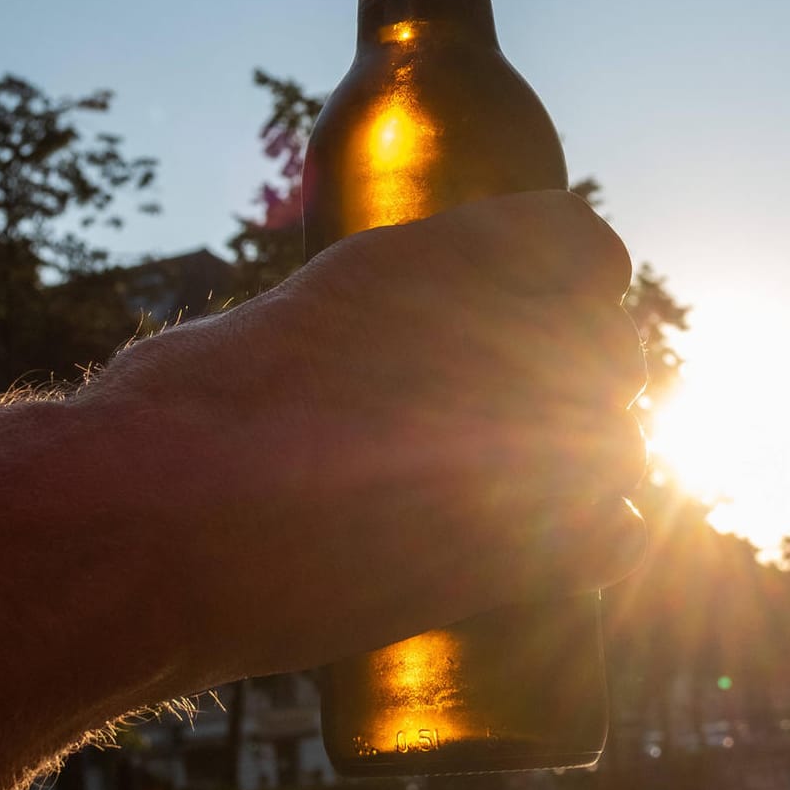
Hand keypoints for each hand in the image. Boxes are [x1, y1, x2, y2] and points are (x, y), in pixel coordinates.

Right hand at [82, 190, 647, 684]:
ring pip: (623, 436)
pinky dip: (599, 533)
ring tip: (514, 482)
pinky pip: (619, 530)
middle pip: (609, 346)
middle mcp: (519, 334)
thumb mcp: (304, 307)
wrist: (166, 523)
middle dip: (568, 376)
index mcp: (462, 254)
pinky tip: (561, 537)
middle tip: (498, 416)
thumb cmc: (194, 410)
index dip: (565, 280)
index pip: (583, 243)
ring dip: (585, 456)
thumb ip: (389, 302)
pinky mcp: (532, 547)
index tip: (534, 310)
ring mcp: (536, 440)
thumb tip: (409, 338)